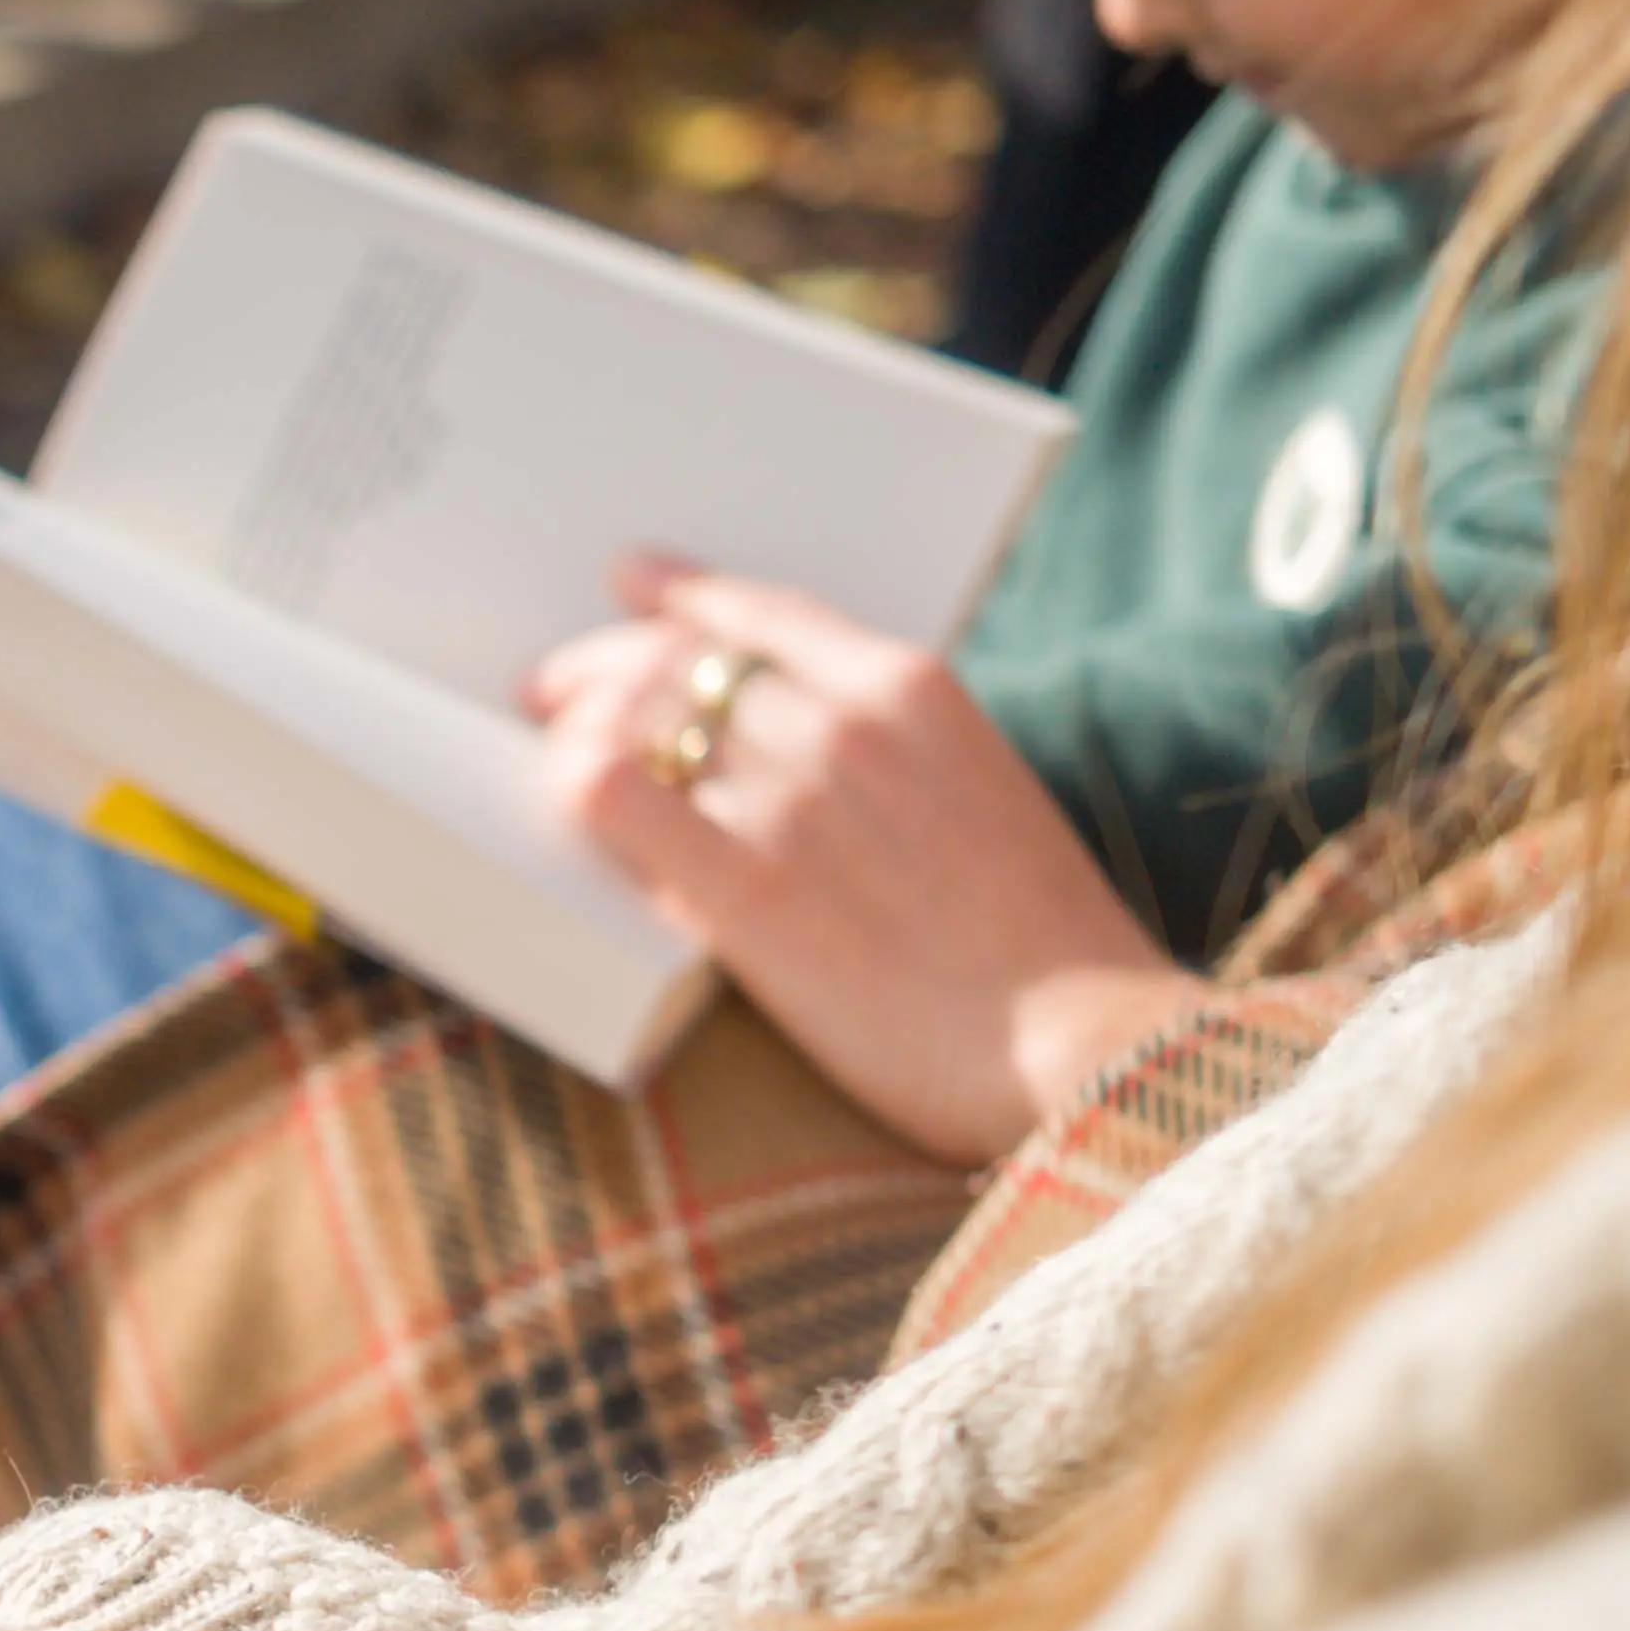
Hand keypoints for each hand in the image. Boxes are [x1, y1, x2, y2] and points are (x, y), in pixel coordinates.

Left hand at [520, 557, 1206, 1161]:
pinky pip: (611, 796)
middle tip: (550, 694)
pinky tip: (560, 799)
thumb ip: (892, 755)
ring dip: (578, 729)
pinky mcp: (742, 890)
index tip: (629, 587)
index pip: (759, 612)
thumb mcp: (980, 794)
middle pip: (677, 660)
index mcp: (910, 688)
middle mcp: (840, 725)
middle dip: (600, 669)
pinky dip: (571, 783)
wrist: (1079, 1043)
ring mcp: (787, 802)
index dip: (676, 597)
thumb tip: (791, 749)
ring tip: (550, 755)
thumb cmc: (1039, 945)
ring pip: (635, 718)